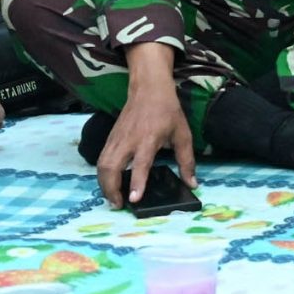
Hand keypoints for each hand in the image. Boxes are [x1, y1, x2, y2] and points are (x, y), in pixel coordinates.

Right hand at [97, 78, 195, 208]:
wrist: (149, 89)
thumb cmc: (168, 111)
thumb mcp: (183, 135)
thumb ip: (186, 161)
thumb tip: (192, 184)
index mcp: (148, 139)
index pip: (140, 164)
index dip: (137, 183)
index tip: (134, 199)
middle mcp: (128, 140)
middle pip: (111, 167)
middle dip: (111, 189)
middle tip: (119, 205)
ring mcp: (116, 139)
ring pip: (102, 165)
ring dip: (104, 185)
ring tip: (113, 199)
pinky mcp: (110, 138)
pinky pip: (101, 159)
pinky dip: (102, 175)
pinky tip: (109, 184)